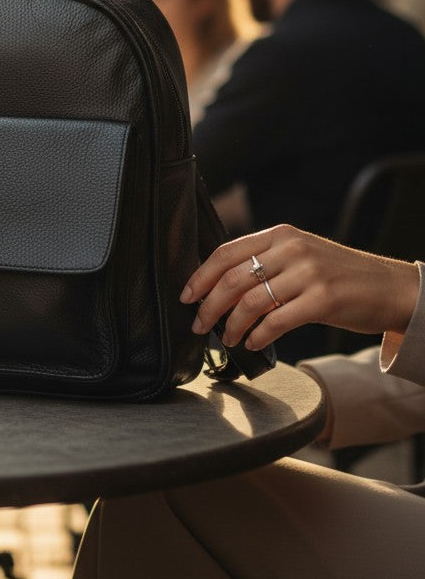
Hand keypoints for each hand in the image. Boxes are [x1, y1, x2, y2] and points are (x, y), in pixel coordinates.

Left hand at [181, 224, 419, 351]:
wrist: (391, 287)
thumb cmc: (340, 275)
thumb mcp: (300, 255)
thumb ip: (265, 262)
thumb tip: (220, 287)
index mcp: (280, 235)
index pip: (226, 252)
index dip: (200, 276)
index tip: (186, 296)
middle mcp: (291, 250)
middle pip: (232, 278)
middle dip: (209, 305)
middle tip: (198, 324)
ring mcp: (308, 274)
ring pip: (251, 302)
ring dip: (232, 325)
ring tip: (227, 338)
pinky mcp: (323, 300)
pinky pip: (276, 321)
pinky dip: (258, 335)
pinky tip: (253, 343)